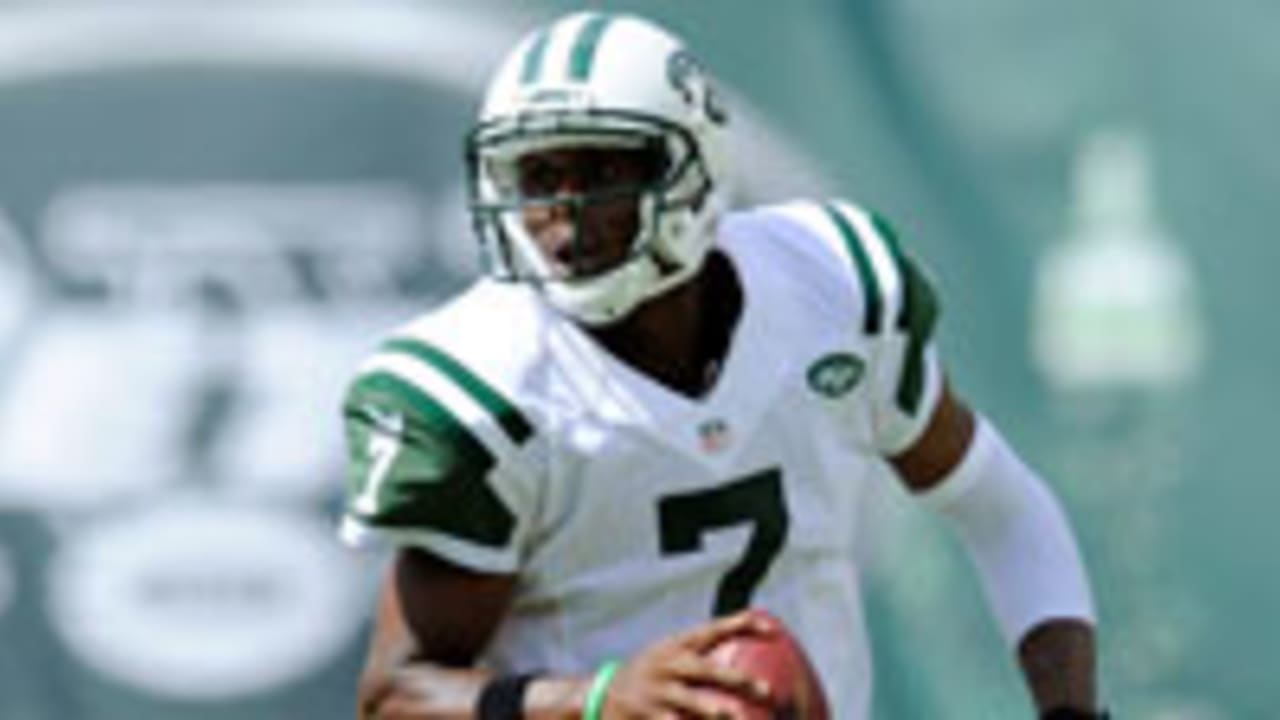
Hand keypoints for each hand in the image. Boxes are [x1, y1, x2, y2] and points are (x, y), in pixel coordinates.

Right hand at [599, 611, 775, 719]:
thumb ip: (699, 652)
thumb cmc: (648, 673)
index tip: (771, 628)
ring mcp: (656, 690)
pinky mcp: (647, 713)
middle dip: (737, 679)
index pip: (712, 630)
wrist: (601, 693)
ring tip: (732, 716)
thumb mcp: (667, 653)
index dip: (741, 625)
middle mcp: (667, 664)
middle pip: (706, 669)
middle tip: (767, 691)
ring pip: (689, 700)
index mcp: (675, 645)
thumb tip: (745, 647)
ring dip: (713, 709)